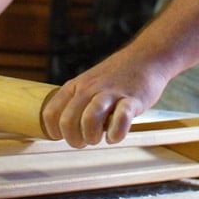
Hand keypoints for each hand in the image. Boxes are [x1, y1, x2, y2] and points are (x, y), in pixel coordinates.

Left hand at [41, 49, 168, 147]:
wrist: (146, 57)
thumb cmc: (116, 76)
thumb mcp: (89, 83)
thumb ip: (76, 102)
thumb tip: (65, 130)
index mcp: (76, 86)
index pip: (51, 113)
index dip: (54, 131)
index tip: (64, 137)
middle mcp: (89, 89)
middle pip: (67, 121)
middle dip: (73, 139)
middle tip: (85, 141)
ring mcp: (110, 93)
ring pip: (89, 119)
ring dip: (91, 137)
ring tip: (98, 138)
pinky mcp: (131, 100)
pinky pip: (120, 119)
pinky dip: (116, 134)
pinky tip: (115, 136)